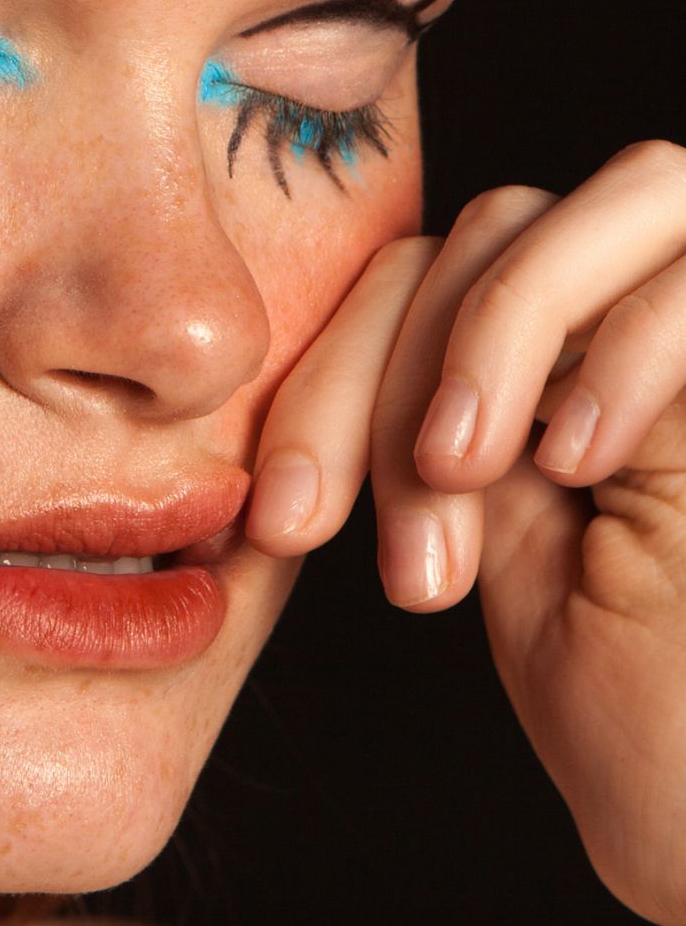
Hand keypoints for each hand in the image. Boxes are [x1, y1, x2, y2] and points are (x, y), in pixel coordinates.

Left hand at [244, 140, 685, 925]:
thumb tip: (310, 371)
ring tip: (459, 472)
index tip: (279, 521)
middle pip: (500, 227)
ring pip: (618, 195)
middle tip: (335, 526)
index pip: (429, 280)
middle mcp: (669, 315)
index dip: (333, 380)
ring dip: (501, 328)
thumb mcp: (507, 558)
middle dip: (394, 370)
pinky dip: (622, 349)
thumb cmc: (657, 730)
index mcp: (585, 363)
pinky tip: (578, 461)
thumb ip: (446, 435)